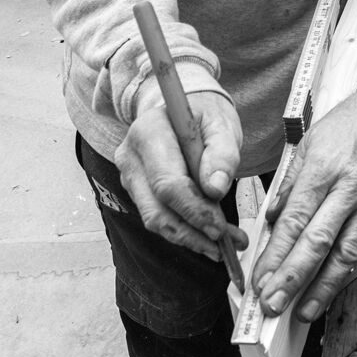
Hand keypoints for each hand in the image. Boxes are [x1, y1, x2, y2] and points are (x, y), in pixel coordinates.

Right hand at [113, 91, 248, 260]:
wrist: (183, 109)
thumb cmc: (205, 115)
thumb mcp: (222, 125)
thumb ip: (222, 154)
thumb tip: (215, 190)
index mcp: (149, 133)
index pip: (167, 183)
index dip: (194, 210)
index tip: (220, 228)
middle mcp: (131, 157)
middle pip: (156, 209)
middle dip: (192, 232)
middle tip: (227, 246)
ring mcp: (130, 176)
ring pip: (155, 219)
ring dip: (190, 238)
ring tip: (224, 247)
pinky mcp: (138, 191)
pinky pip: (159, 217)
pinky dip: (185, 231)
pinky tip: (210, 237)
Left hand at [252, 71, 356, 320]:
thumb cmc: (350, 122)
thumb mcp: (309, 143)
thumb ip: (291, 184)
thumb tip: (273, 219)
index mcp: (322, 169)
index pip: (293, 222)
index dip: (274, 255)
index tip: (260, 280)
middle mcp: (350, 187)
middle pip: (317, 241)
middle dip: (292, 277)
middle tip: (273, 305)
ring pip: (349, 251)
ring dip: (326, 286)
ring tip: (305, 309)